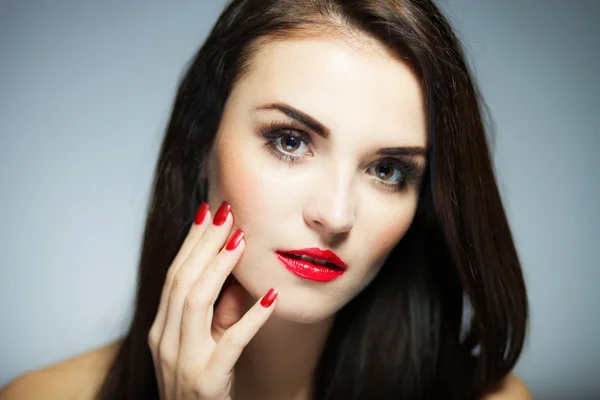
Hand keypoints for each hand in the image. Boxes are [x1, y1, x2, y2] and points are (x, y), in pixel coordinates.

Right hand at [148, 201, 277, 399]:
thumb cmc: (201, 385)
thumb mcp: (206, 344)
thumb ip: (218, 312)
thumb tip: (235, 275)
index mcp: (161, 329)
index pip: (174, 275)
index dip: (191, 242)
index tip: (208, 212)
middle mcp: (165, 342)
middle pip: (182, 281)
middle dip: (204, 243)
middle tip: (225, 212)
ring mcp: (183, 362)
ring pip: (195, 303)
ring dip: (219, 267)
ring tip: (240, 241)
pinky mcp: (207, 382)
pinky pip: (231, 343)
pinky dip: (251, 318)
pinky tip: (269, 298)